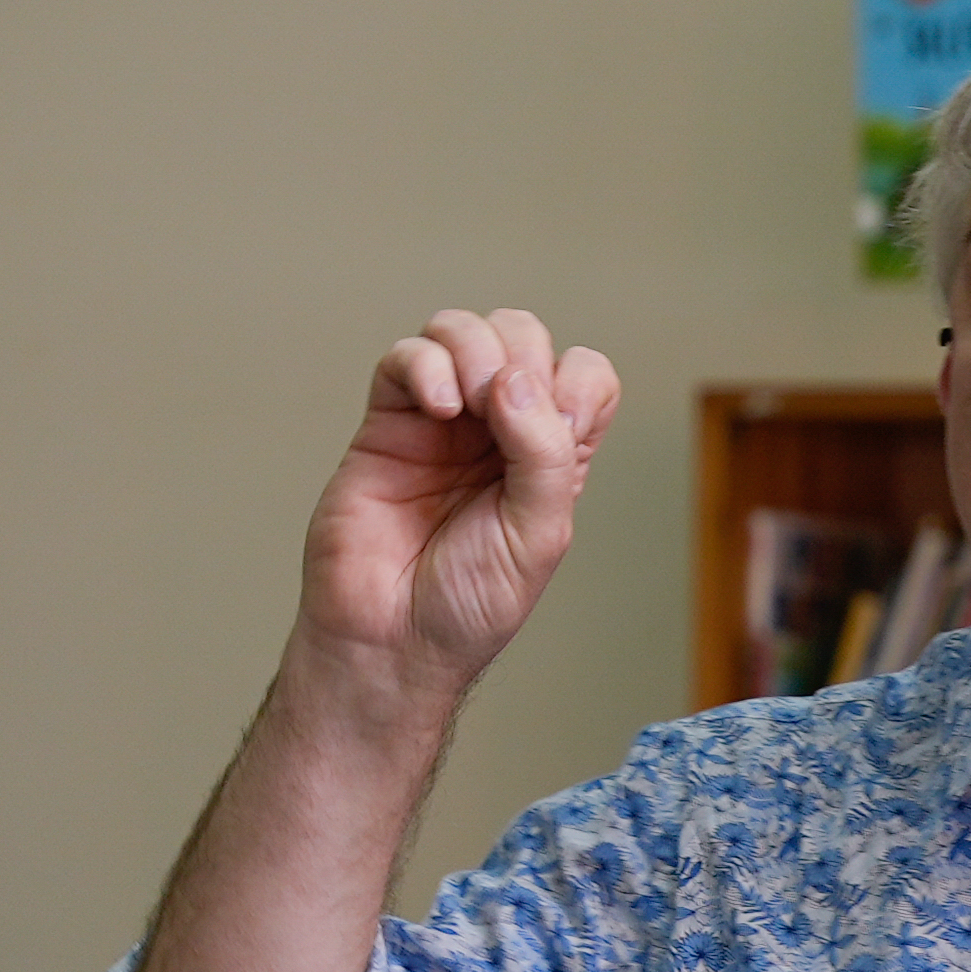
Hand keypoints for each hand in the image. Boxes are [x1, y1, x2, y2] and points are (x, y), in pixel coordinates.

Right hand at [299, 312, 619, 699]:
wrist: (389, 639)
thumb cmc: (467, 605)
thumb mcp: (540, 534)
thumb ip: (545, 453)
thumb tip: (515, 377)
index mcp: (549, 458)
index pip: (583, 376)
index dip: (577, 385)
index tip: (562, 434)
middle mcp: (497, 432)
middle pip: (523, 338)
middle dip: (522, 359)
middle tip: (502, 417)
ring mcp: (441, 423)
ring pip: (464, 331)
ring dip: (475, 349)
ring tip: (466, 405)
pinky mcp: (387, 424)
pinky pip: (406, 357)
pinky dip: (426, 364)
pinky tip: (437, 409)